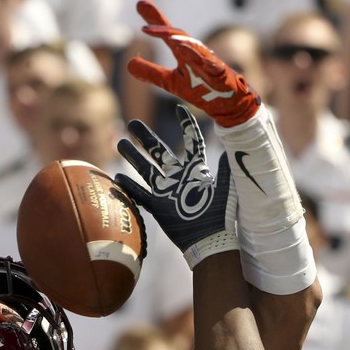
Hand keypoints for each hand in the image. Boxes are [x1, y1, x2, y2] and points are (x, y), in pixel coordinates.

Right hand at [116, 105, 238, 267]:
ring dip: (132, 157)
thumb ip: (227, 169)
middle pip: (159, 152)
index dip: (186, 125)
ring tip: (119, 143)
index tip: (180, 108)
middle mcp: (180, 177)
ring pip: (146, 169)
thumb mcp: (226, 190)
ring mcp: (167, 192)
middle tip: (132, 123)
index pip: (191, 142)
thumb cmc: (221, 216)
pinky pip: (141, 194)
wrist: (209, 241)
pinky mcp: (159, 207)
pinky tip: (117, 178)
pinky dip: (129, 187)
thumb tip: (233, 147)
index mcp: (197, 170)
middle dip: (145, 138)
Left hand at [128, 0, 260, 127]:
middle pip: (178, 34)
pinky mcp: (220, 75)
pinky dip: (201, 59)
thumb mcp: (171, 82)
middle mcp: (195, 53)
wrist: (226, 104)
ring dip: (180, 39)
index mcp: (184, 53)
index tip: (140, 6)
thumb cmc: (201, 89)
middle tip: (145, 9)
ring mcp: (208, 63)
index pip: (167, 34)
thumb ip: (152, 73)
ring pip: (195, 47)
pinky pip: (211, 65)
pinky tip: (189, 54)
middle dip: (162, 23)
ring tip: (165, 34)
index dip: (154, 21)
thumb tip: (130, 64)